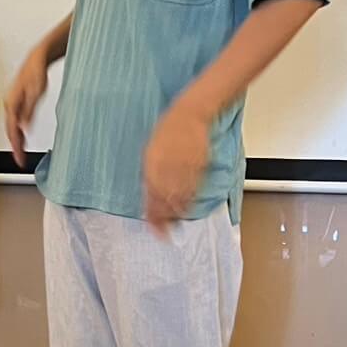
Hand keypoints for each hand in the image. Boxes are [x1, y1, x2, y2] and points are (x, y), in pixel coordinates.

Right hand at [4, 48, 48, 167]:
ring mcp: (12, 103)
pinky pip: (15, 120)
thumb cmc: (36, 72)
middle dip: (15, 146)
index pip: (12, 130)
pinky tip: (22, 136)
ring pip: (12, 126)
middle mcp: (9, 104)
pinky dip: (18, 130)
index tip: (19, 158)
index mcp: (11, 103)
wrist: (36, 60)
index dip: (15, 146)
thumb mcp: (35, 93)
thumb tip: (24, 128)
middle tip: (20, 160)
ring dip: (16, 139)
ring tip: (21, 152)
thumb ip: (29, 111)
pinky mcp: (17, 102)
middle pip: (10, 130)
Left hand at [143, 103, 210, 233]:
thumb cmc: (169, 130)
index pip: (151, 197)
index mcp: (152, 165)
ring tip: (174, 223)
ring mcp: (183, 169)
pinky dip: (188, 201)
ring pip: (179, 198)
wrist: (190, 114)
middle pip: (164, 201)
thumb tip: (149, 191)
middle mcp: (167, 169)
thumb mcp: (151, 151)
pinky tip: (186, 208)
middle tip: (163, 232)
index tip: (152, 226)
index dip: (152, 215)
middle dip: (164, 219)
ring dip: (176, 212)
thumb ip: (150, 173)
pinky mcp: (197, 167)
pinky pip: (192, 189)